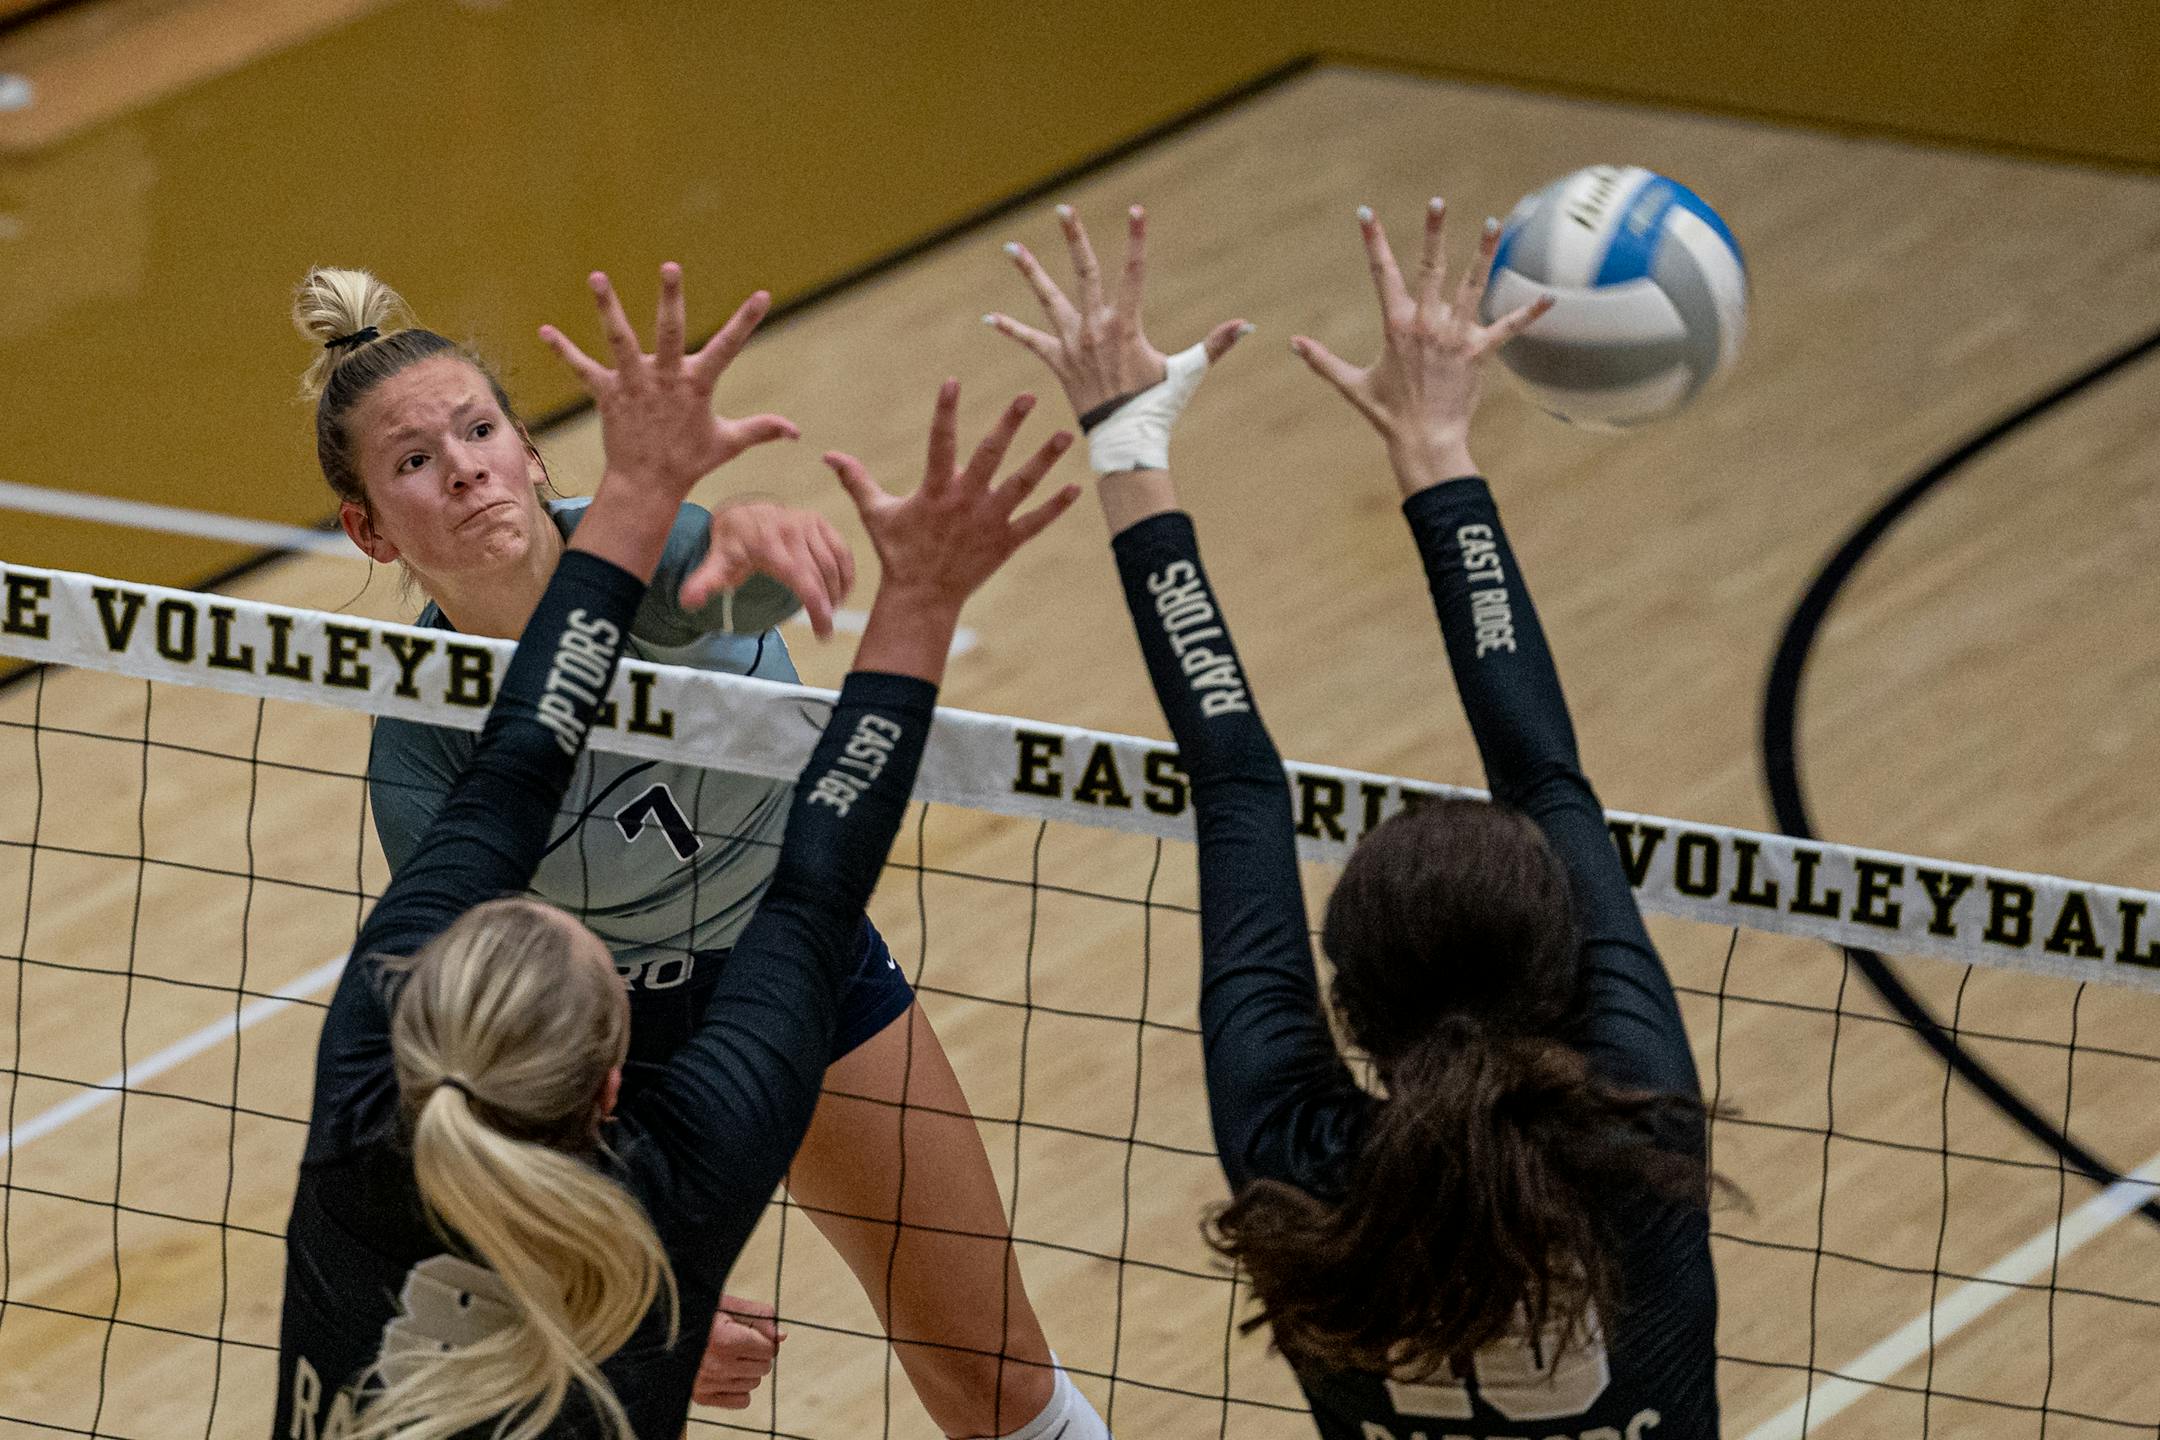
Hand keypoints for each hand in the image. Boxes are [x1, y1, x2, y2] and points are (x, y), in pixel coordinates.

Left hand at [540, 263, 798, 497]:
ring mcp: (634, 385)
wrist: (647, 486)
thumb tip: (797, 432)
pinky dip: (563, 351)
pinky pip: (582, 369)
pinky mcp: (607, 395)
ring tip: (597, 276)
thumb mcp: (728, 443)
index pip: (729, 347)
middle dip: (671, 299)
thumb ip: (761, 430)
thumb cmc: (688, 462)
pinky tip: (544, 331)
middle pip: (670, 331)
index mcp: (697, 385)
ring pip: (620, 339)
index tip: (762, 296)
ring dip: (607, 308)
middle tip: (670, 267)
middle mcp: (665, 379)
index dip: (746, 321)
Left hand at [683, 501, 855, 637]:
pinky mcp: (819, 522)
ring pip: (834, 563)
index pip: (801, 578)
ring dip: (838, 591)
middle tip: (825, 626)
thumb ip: (704, 584)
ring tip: (831, 610)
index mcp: (768, 543)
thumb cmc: (732, 545)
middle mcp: (791, 530)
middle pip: (821, 574)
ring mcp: (808, 523)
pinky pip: (841, 550)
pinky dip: (846, 573)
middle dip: (828, 604)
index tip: (824, 630)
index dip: (817, 607)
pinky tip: (841, 591)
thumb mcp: (717, 564)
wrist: (741, 515)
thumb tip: (688, 601)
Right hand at [692, 1295, 782, 1409]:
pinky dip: (739, 1388)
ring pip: (753, 1383)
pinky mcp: (701, 1396)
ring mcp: (708, 1384)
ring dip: (748, 1370)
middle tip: (740, 1342)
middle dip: (757, 1354)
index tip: (751, 1332)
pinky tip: (727, 1373)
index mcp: (725, 1340)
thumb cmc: (697, 1312)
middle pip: (763, 1367)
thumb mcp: (726, 1303)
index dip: (763, 1338)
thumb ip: (757, 1315)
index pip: (768, 1349)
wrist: (663, 1328)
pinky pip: (741, 1400)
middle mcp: (717, 1366)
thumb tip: (782, 1335)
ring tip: (730, 1355)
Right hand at [824, 381, 1078, 612]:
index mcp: (936, 490)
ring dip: (1044, 459)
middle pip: (992, 455)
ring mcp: (989, 522)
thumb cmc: (899, 552)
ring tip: (1064, 434)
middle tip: (1028, 396)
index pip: (940, 442)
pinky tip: (1076, 487)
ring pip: (1022, 485)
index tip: (953, 380)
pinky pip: (1035, 522)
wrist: (922, 598)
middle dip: (1009, 424)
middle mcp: (966, 501)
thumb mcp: (876, 513)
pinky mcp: (1005, 542)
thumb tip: (826, 455)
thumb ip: (856, 480)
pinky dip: (1055, 507)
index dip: (945, 411)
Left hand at [985, 204, 1248, 418]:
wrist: (1125, 439)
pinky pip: (1030, 343)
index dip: (1135, 240)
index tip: (1136, 210)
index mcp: (1125, 324)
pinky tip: (990, 318)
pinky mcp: (1057, 363)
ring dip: (1030, 273)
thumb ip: (1216, 344)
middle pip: (1084, 272)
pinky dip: (1011, 330)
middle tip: (1062, 209)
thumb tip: (1248, 326)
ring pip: (1047, 300)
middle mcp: (1094, 327)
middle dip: (1073, 238)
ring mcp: (1072, 344)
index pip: (1133, 272)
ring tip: (1011, 248)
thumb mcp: (1188, 372)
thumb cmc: (1159, 406)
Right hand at [1293, 201, 1553, 495]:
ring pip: (1472, 285)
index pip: (1381, 273)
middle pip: (1431, 267)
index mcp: (1396, 325)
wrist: (1424, 441)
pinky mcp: (1479, 353)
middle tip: (1437, 201)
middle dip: (1434, 232)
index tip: (1366, 213)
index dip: (1373, 241)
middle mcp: (1427, 324)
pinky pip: (1508, 328)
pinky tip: (1549, 297)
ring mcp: (1456, 336)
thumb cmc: (1388, 415)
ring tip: (1493, 222)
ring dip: (1484, 252)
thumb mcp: (1352, 385)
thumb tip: (1292, 343)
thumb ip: (1322, 360)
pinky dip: (1528, 313)